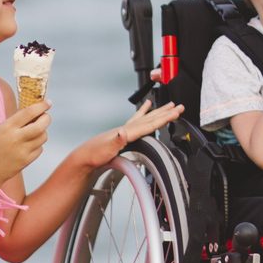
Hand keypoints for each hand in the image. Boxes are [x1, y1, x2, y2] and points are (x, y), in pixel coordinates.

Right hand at [0, 100, 49, 180]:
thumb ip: (16, 121)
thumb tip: (36, 110)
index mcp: (7, 127)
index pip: (29, 112)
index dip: (41, 106)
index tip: (48, 102)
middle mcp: (16, 138)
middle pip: (41, 125)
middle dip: (46, 118)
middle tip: (45, 116)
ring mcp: (22, 151)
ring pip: (43, 136)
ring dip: (42, 132)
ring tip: (33, 133)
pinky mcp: (27, 161)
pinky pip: (40, 148)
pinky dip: (37, 145)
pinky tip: (28, 146)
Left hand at [66, 99, 184, 167]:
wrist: (84, 157)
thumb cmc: (94, 155)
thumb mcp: (106, 149)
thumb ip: (116, 140)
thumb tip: (124, 132)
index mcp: (127, 132)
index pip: (149, 124)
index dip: (163, 118)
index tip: (176, 113)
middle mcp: (127, 129)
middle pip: (150, 118)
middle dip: (165, 112)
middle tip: (179, 106)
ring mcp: (125, 130)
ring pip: (146, 118)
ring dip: (158, 111)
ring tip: (168, 104)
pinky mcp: (123, 134)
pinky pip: (138, 120)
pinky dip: (144, 113)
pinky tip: (147, 108)